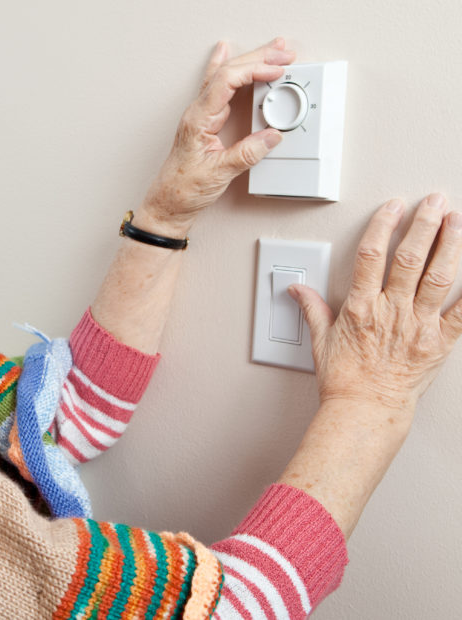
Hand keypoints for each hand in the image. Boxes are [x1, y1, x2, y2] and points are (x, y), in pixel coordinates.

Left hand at [136, 38, 294, 235]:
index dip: (253, 70)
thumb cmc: (183, 190)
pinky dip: (228, 69)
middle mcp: (197, 113)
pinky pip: (218, 87)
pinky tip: (225, 53)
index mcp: (198, 119)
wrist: (168, 204)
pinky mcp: (204, 122)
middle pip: (227, 72)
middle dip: (258, 58)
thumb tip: (273, 136)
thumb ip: (247, 153)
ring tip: (271, 49)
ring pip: (224, 76)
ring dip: (249, 61)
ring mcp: (200, 116)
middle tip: (283, 53)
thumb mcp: (219, 173)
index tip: (276, 70)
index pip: (226, 81)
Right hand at [290, 195, 461, 415]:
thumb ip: (313, 308)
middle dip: (424, 224)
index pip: (371, 256)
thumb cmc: (344, 380)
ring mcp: (418, 326)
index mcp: (361, 308)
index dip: (383, 226)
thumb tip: (296, 289)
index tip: (393, 207)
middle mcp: (391, 312)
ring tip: (457, 221)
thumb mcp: (320, 340)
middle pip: (410, 258)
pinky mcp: (439, 343)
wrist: (365, 411)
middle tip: (435, 202)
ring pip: (439, 277)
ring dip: (450, 245)